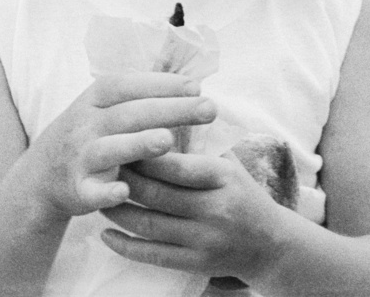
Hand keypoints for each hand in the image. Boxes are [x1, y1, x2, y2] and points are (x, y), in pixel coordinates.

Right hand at [28, 73, 215, 219]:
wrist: (42, 174)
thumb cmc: (87, 136)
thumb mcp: (100, 110)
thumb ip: (135, 99)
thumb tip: (188, 85)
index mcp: (93, 101)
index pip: (127, 85)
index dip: (160, 83)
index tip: (196, 86)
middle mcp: (85, 125)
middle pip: (128, 114)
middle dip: (169, 110)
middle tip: (208, 108)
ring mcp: (79, 157)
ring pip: (109, 149)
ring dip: (136, 144)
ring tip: (167, 140)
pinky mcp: (77, 189)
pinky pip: (91, 191)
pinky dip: (106, 192)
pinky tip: (124, 192)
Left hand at [99, 151, 289, 281]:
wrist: (272, 245)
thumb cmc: (241, 193)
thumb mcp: (228, 162)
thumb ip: (198, 141)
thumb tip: (160, 107)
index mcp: (223, 177)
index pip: (173, 164)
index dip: (141, 154)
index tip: (116, 142)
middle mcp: (215, 209)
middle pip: (156, 194)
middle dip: (122, 180)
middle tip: (97, 167)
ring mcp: (206, 239)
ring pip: (149, 225)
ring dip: (117, 210)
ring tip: (97, 195)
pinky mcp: (197, 263)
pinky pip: (154, 255)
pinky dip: (125, 245)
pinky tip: (105, 233)